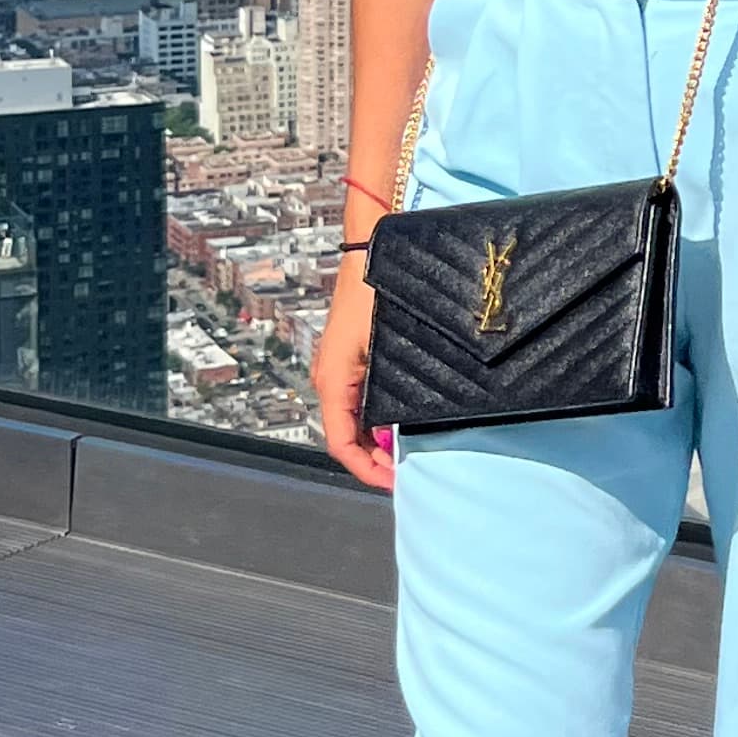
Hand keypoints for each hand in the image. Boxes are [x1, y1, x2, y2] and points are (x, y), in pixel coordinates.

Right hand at [313, 260, 395, 491]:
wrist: (370, 253)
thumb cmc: (376, 293)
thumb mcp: (385, 348)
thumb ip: (389, 392)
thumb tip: (397, 432)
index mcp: (333, 382)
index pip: (341, 444)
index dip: (366, 470)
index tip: (393, 483)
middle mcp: (330, 381)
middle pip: (347, 436)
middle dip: (374, 460)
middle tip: (406, 473)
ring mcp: (338, 371)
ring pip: (354, 420)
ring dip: (377, 440)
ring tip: (407, 452)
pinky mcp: (350, 361)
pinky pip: (360, 401)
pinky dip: (378, 419)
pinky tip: (401, 422)